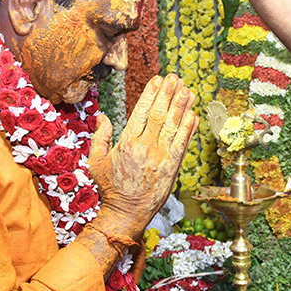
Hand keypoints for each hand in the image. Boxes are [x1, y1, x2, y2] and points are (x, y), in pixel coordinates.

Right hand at [88, 74, 197, 237]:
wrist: (126, 213)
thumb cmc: (110, 188)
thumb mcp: (97, 161)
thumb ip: (101, 136)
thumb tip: (101, 116)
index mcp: (126, 143)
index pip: (141, 111)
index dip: (151, 93)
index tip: (157, 79)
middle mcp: (145, 147)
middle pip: (159, 114)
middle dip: (168, 94)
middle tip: (175, 78)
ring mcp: (161, 157)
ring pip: (174, 126)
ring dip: (182, 106)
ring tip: (187, 90)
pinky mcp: (172, 168)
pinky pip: (183, 144)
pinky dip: (189, 129)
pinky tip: (193, 115)